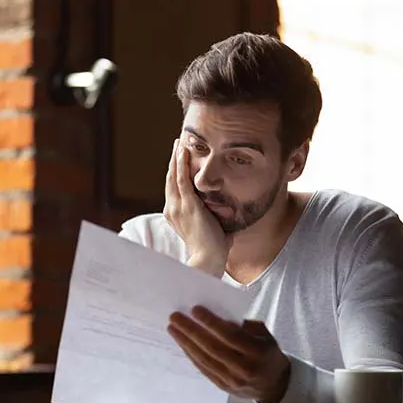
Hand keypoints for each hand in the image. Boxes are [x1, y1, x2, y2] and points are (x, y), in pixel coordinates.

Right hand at [163, 139, 231, 276]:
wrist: (209, 259)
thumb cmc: (214, 249)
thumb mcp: (214, 227)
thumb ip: (218, 217)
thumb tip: (231, 211)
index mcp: (176, 215)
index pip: (174, 189)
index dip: (176, 173)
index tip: (180, 160)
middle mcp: (172, 209)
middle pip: (170, 179)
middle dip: (174, 161)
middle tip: (177, 144)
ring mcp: (178, 206)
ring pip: (174, 176)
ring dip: (176, 158)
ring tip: (179, 143)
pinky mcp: (187, 205)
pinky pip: (181, 179)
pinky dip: (181, 164)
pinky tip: (183, 151)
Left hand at [168, 306, 290, 402]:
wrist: (275, 385)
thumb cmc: (268, 353)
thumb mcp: (265, 335)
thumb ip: (245, 325)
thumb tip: (218, 316)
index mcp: (258, 352)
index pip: (230, 336)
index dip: (211, 322)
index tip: (195, 309)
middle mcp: (244, 369)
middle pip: (213, 347)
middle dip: (191, 331)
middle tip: (175, 317)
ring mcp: (232, 381)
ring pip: (204, 359)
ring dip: (186, 342)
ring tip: (173, 328)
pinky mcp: (223, 387)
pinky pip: (203, 369)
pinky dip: (191, 354)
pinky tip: (182, 343)